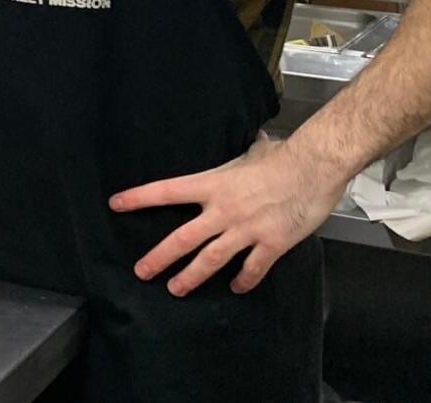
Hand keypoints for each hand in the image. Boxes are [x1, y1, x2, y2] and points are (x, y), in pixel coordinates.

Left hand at [110, 134, 345, 295]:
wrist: (315, 167)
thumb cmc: (283, 155)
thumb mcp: (251, 152)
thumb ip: (239, 157)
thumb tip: (248, 142)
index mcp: (213, 184)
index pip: (167, 191)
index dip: (139, 198)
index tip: (116, 204)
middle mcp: (224, 210)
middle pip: (183, 238)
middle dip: (159, 257)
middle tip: (142, 271)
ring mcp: (246, 230)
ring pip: (210, 260)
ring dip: (190, 277)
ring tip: (175, 289)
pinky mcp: (271, 244)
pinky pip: (252, 269)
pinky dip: (243, 281)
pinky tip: (236, 288)